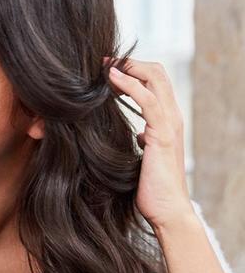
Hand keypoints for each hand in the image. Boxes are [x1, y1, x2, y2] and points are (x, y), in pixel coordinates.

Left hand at [105, 57, 193, 229]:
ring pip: (155, 79)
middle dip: (130, 61)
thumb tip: (133, 133)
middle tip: (102, 61)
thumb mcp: (142, 155)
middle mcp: (171, 117)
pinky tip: (111, 79)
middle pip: (156, 72)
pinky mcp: (162, 134)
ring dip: (128, 67)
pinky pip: (148, 100)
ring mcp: (169, 124)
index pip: (154, 81)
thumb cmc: (151, 187)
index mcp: (165, 120)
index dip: (132, 70)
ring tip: (104, 64)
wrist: (166, 211)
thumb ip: (141, 140)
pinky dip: (129, 84)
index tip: (105, 69)